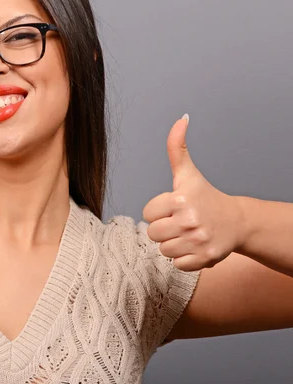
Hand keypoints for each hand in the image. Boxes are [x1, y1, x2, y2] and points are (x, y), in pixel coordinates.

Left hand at [142, 115, 244, 271]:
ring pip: (163, 250)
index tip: (173, 207)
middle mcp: (189, 219)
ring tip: (187, 234)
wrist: (236, 221)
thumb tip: (181, 118)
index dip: (158, 211)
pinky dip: (184, 258)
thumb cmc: (205, 197)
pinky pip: (177, 264)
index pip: (147, 213)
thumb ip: (176, 147)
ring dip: (173, 244)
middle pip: (153, 233)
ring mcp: (198, 240)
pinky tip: (194, 246)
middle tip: (180, 222)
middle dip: (164, 229)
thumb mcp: (187, 173)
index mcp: (180, 198)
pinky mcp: (205, 258)